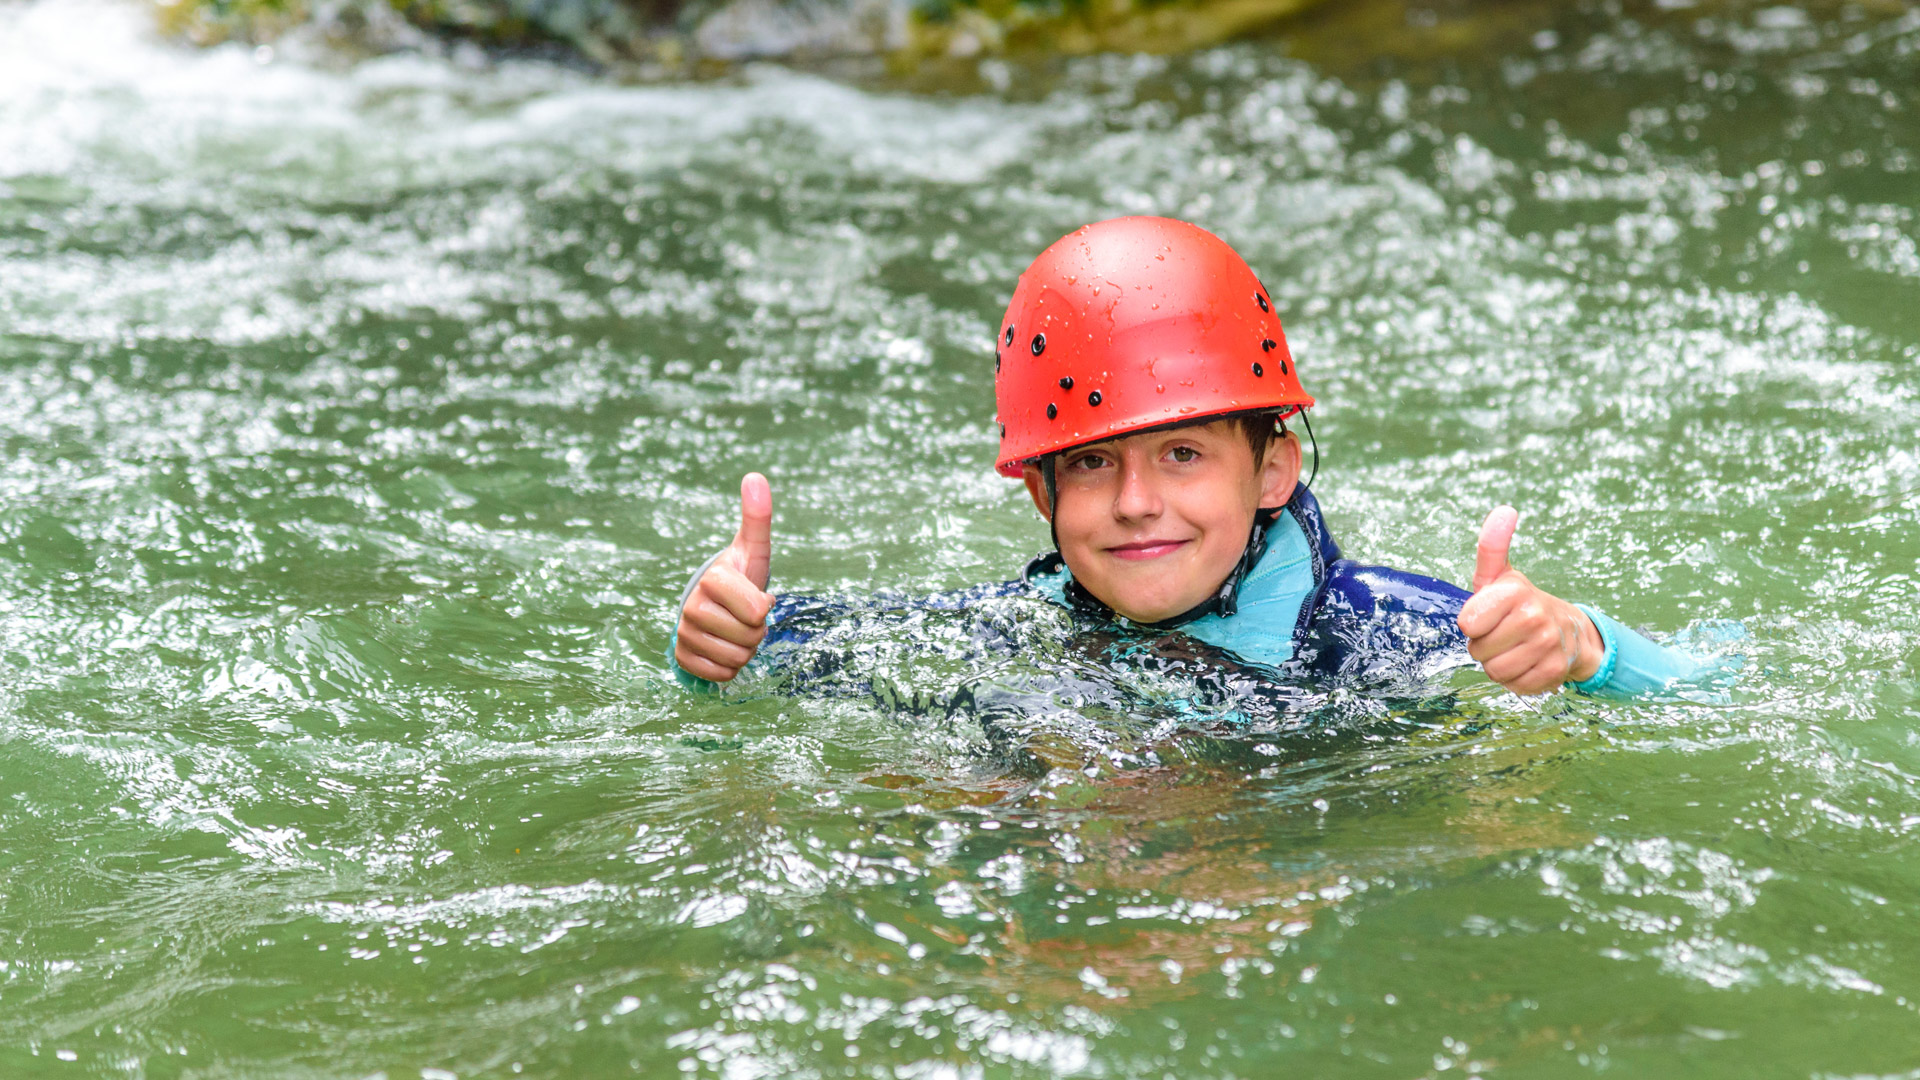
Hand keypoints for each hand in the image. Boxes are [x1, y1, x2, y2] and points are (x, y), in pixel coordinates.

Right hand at [673, 473, 774, 682]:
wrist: (715, 606)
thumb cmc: (741, 577)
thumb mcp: (753, 550)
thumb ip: (758, 517)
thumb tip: (755, 476)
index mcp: (712, 579)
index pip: (756, 611)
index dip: (764, 609)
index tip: (755, 598)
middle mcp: (692, 606)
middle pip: (749, 639)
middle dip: (757, 633)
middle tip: (746, 618)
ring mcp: (684, 632)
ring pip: (736, 659)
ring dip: (745, 650)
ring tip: (736, 631)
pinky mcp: (682, 657)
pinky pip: (720, 675)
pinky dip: (729, 667)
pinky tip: (723, 648)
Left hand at [1457, 505, 1602, 694]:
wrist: (1568, 630)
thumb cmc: (1520, 603)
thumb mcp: (1500, 576)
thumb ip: (1492, 545)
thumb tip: (1505, 510)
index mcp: (1514, 591)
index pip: (1467, 624)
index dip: (1472, 624)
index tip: (1487, 615)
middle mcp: (1535, 616)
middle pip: (1478, 651)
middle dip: (1484, 647)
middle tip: (1502, 633)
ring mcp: (1548, 645)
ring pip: (1495, 672)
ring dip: (1499, 664)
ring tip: (1514, 647)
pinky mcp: (1556, 671)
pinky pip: (1515, 686)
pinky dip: (1517, 679)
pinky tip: (1528, 662)